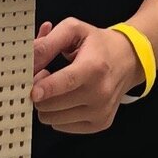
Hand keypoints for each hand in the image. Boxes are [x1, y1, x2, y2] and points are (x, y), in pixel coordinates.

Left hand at [29, 17, 144, 133]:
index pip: (67, 81)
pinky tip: (68, 98)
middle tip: (45, 75)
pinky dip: (59, 114)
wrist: (129, 60)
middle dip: (39, 92)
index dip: (47, 88)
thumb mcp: (74, 30)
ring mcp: (101, 111)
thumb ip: (48, 42)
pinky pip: (61, 126)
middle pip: (51, 105)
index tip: (33, 92)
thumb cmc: (98, 44)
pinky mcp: (100, 123)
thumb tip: (28, 61)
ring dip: (48, 104)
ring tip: (58, 87)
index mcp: (94, 67)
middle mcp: (100, 92)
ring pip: (52, 119)